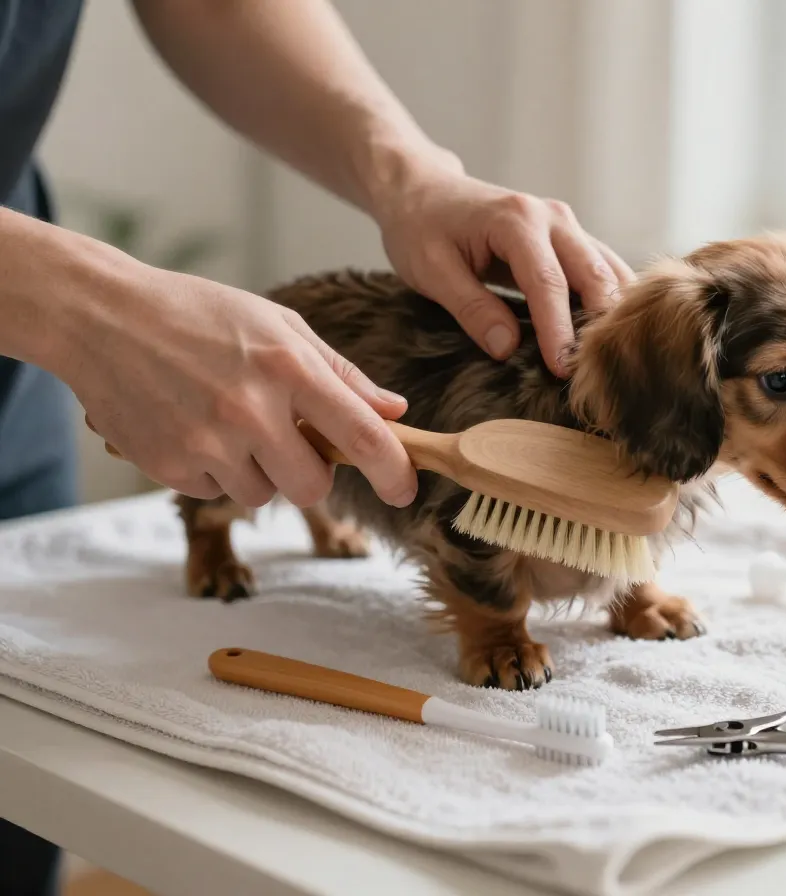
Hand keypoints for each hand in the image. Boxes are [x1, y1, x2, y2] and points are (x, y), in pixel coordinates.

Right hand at [70, 264, 417, 508]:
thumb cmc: (200, 314)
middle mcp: (250, 409)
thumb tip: (394, 411)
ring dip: (259, 472)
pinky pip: (215, 491)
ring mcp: (206, 442)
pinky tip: (193, 426)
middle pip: (313, 487)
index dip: (393, 471)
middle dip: (312, 475)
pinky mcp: (168, 465)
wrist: (102, 316)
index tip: (405, 491)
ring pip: (262, 496)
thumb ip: (341, 373)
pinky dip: (214, 471)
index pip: (361, 435)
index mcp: (288, 367)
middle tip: (291, 443)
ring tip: (230, 424)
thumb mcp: (280, 325)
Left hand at [373, 159, 633, 377]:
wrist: (424, 190)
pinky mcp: (571, 240)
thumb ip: (471, 308)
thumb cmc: (421, 227)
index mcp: (517, 220)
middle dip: (599, 326)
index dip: (558, 331)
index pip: (549, 283)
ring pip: (609, 273)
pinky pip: (604, 272)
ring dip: (613, 316)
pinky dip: (610, 304)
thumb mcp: (431, 270)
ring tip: (609, 362)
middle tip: (595, 375)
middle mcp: (553, 218)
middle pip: (594, 275)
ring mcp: (567, 227)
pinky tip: (607, 339)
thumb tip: (507, 349)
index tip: (563, 371)